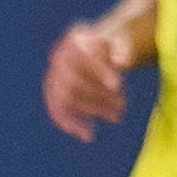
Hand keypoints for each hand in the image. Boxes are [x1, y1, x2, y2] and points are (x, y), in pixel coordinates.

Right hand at [43, 21, 134, 140]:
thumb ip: (123, 51)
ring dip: (91, 110)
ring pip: (66, 97)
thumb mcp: (123, 44)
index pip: (84, 58)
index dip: (99, 71)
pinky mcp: (53, 90)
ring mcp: (54, 74)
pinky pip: (56, 108)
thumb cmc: (115, 46)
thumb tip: (123, 62)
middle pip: (73, 82)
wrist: (100, 49)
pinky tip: (86, 135)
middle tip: (123, 106)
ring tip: (116, 117)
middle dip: (98, 97)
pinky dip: (70, 123)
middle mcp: (59, 57)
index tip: (118, 85)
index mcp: (75, 40)